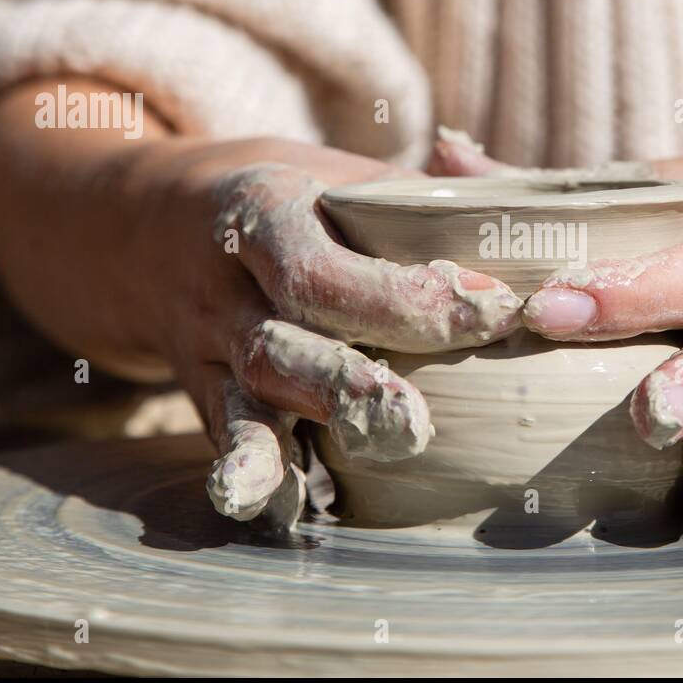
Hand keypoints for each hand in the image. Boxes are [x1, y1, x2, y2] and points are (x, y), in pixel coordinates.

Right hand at [136, 145, 522, 526]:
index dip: (408, 295)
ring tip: (376, 453)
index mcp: (265, 213)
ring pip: (250, 393)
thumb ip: (431, 193)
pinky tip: (275, 507)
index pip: (325, 267)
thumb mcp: (343, 175)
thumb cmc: (291, 202)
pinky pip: (224, 435)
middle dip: (349, 380)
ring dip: (311, 430)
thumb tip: (531, 200)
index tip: (495, 309)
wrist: (151, 228)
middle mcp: (226, 286)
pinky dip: (252, 472)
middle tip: (418, 417)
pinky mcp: (202, 394)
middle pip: (281, 340)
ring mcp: (207, 347)